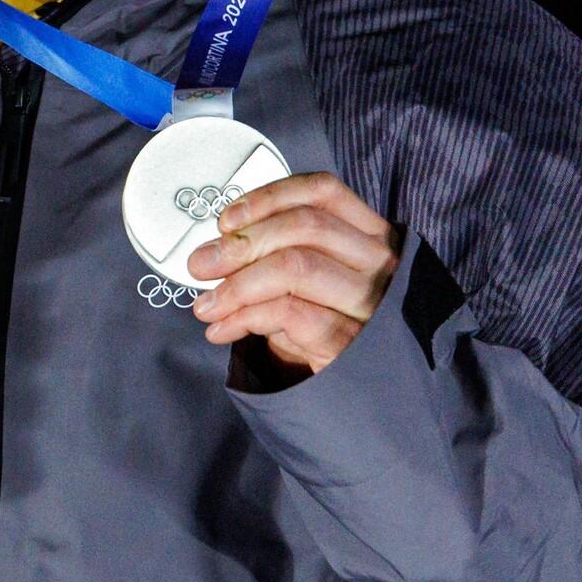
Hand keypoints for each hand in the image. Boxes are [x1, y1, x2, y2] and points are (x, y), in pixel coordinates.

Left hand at [187, 171, 400, 376]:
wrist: (354, 390)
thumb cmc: (322, 321)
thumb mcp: (303, 279)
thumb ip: (271, 251)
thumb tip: (213, 249)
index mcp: (368, 234)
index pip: (323, 191)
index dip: (268, 198)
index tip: (226, 221)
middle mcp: (380, 262)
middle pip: (306, 225)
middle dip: (241, 243)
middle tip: (200, 265)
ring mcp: (372, 303)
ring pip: (297, 266)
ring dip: (237, 284)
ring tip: (206, 305)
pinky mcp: (354, 342)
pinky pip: (290, 312)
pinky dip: (244, 317)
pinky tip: (223, 329)